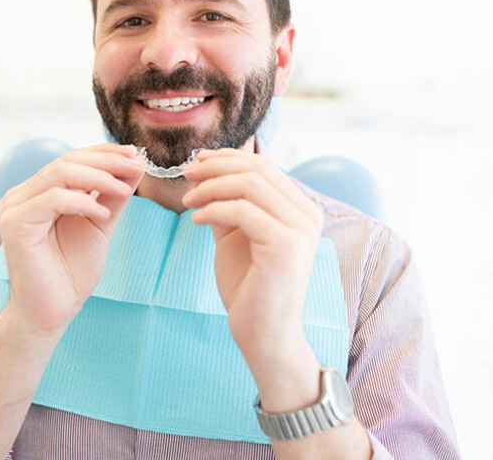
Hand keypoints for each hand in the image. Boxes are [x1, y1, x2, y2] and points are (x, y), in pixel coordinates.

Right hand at [0, 143, 144, 337]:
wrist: (53, 312)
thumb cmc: (71, 272)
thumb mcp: (100, 224)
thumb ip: (113, 195)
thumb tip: (136, 164)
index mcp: (40, 191)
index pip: (72, 158)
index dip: (104, 153)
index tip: (136, 155)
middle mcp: (24, 194)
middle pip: (67, 160)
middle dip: (106, 161)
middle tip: (137, 166)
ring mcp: (16, 207)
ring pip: (60, 173)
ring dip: (98, 177)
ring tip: (126, 189)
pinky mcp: (16, 224)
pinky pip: (53, 198)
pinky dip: (82, 202)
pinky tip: (102, 215)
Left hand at [181, 148, 323, 369]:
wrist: (264, 334)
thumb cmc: (249, 287)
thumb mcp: (235, 236)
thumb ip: (228, 206)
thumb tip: (206, 175)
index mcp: (299, 209)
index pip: (263, 165)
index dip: (227, 158)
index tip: (197, 162)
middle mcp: (306, 214)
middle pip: (257, 169)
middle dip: (215, 167)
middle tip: (186, 175)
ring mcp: (300, 229)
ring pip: (250, 184)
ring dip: (211, 187)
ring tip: (187, 200)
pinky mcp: (286, 246)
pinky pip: (242, 211)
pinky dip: (213, 209)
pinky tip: (195, 220)